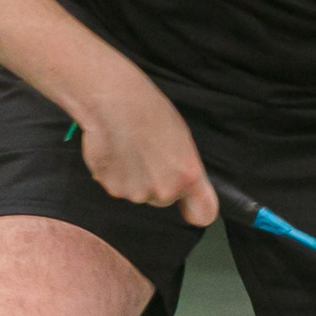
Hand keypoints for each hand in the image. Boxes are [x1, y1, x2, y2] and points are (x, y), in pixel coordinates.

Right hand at [76, 68, 218, 227]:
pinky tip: (115, 149)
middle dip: (157, 182)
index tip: (192, 207)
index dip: (196, 210)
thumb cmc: (150, 111)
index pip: (204, 213)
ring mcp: (136, 193)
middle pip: (164, 198)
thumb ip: (185, 168)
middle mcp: (165, 191)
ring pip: (138, 193)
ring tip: (129, 147)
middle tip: (148, 153)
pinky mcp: (111, 189)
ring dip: (133, 177)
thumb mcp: (182, 138)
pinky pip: (116, 186)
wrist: (114, 102)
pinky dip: (115, 173)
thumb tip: (185, 184)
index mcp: (188, 176)